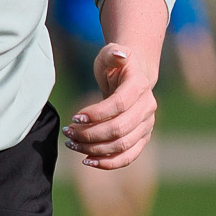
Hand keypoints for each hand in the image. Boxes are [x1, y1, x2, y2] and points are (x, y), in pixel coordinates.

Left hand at [64, 42, 158, 168]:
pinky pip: (127, 157)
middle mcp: (148, 107)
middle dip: (90, 134)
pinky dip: (108, 163)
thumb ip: (113, 53)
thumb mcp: (110, 54)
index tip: (74, 116)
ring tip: (71, 144)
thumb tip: (120, 54)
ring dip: (94, 148)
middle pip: (119, 129)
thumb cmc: (115, 65)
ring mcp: (146, 125)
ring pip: (122, 145)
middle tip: (68, 132)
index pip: (119, 105)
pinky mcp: (142, 138)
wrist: (131, 77)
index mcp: (140, 86)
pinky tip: (87, 160)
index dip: (96, 114)